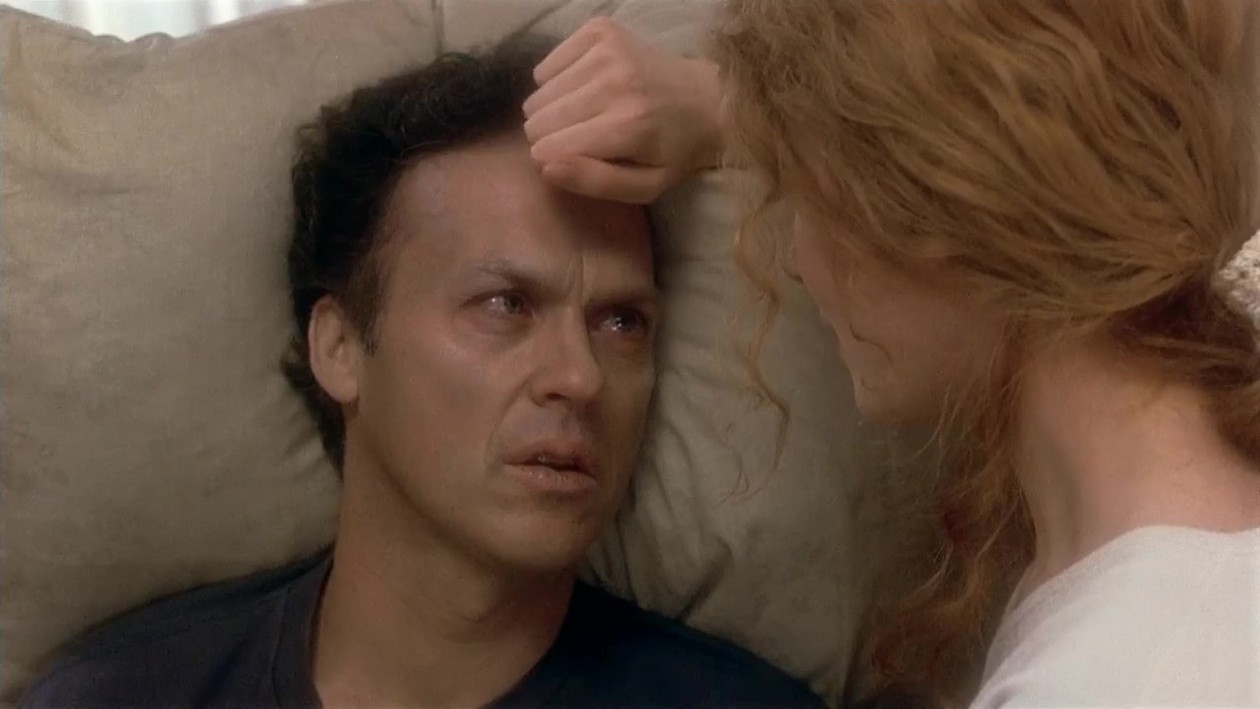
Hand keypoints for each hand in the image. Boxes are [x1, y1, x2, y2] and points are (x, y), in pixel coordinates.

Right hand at [523, 17, 722, 203]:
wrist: (710, 99)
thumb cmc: (676, 151)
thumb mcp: (645, 186)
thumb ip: (596, 182)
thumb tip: (546, 167)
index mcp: (626, 126)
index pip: (547, 149)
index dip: (551, 161)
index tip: (571, 162)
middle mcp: (614, 82)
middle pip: (539, 120)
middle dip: (549, 136)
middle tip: (580, 138)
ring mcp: (607, 51)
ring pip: (540, 93)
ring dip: (554, 109)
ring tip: (586, 114)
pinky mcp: (601, 30)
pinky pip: (547, 65)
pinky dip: (556, 80)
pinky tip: (583, 88)